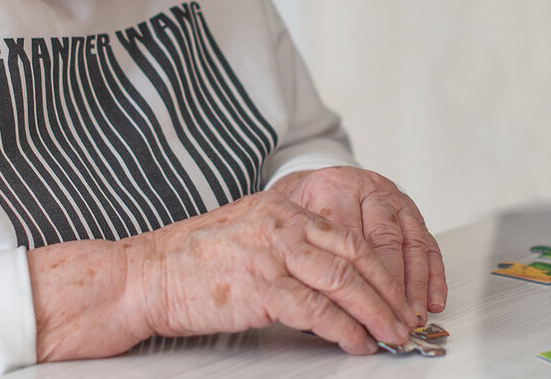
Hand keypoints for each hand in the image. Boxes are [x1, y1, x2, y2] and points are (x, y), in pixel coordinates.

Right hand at [28, 190, 419, 360]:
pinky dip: (345, 329)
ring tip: (393, 334)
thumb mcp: (245, 234)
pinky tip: (357, 342)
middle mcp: (279, 223)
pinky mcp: (259, 286)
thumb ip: (285, 243)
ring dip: (376, 312)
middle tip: (408, 318)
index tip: (399, 292)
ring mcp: (270, 252)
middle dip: (389, 291)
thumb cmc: (189, 263)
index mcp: (279, 208)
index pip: (347, 234)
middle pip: (355, 254)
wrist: (142, 276)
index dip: (381, 266)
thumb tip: (330, 274)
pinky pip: (318, 310)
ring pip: (343, 280)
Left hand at [270, 167, 447, 323]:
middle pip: (385, 239)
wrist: (316, 183)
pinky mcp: (413, 214)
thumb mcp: (290, 220)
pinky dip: (433, 276)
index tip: (356, 309)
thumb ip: (302, 252)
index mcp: (334, 187)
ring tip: (412, 317)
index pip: (348, 234)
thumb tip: (315, 304)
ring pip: (412, 243)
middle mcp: (368, 189)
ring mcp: (394, 200)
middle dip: (390, 286)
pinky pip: (428, 245)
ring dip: (415, 286)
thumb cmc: (303, 206)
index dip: (355, 276)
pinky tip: (432, 300)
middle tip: (390, 319)